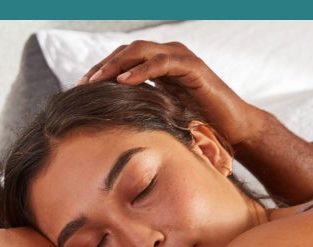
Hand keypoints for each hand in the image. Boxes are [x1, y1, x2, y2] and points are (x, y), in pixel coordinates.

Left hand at [78, 40, 267, 150]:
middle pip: (127, 50)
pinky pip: (163, 63)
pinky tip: (125, 81)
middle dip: (103, 66)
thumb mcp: (162, 115)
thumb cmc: (199, 126)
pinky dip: (142, 70)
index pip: (123, 59)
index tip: (80, 87)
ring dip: (116, 64)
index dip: (101, 70)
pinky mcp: (194, 67)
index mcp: (160, 65)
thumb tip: (109, 119)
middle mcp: (169, 55)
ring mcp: (182, 58)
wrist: (233, 130)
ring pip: (141, 51)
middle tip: (82, 84)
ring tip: (97, 81)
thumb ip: (141, 107)